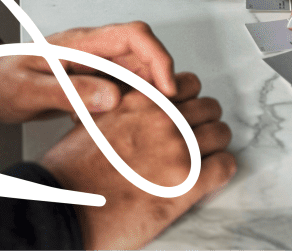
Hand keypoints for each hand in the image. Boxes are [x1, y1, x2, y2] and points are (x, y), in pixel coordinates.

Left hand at [0, 21, 176, 124]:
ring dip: (144, 97)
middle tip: (163, 113)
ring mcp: (92, 66)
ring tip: (141, 123)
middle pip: (142, 55)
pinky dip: (126, 108)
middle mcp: (92, 51)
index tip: (167, 87)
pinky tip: (112, 128)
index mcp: (81, 43)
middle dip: (159, 82)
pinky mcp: (90, 82)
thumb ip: (70, 92)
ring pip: (136, 74)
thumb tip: (112, 96)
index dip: (158, 57)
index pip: (133, 34)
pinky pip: (120, 91)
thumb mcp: (30, 89)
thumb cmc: (1, 80)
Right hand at [41, 71, 235, 250]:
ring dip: (214, 144)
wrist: (67, 208)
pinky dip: (221, 169)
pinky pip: (225, 165)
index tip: (184, 112)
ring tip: (204, 158)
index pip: (186, 84)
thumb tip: (138, 109)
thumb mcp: (93, 120)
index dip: (187, 100)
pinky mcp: (188, 183)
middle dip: (203, 121)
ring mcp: (177, 149)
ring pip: (221, 132)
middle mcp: (162, 118)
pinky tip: (209, 177)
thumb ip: (123, 108)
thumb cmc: (72, 171)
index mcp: (140, 100)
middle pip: (208, 106)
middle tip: (196, 137)